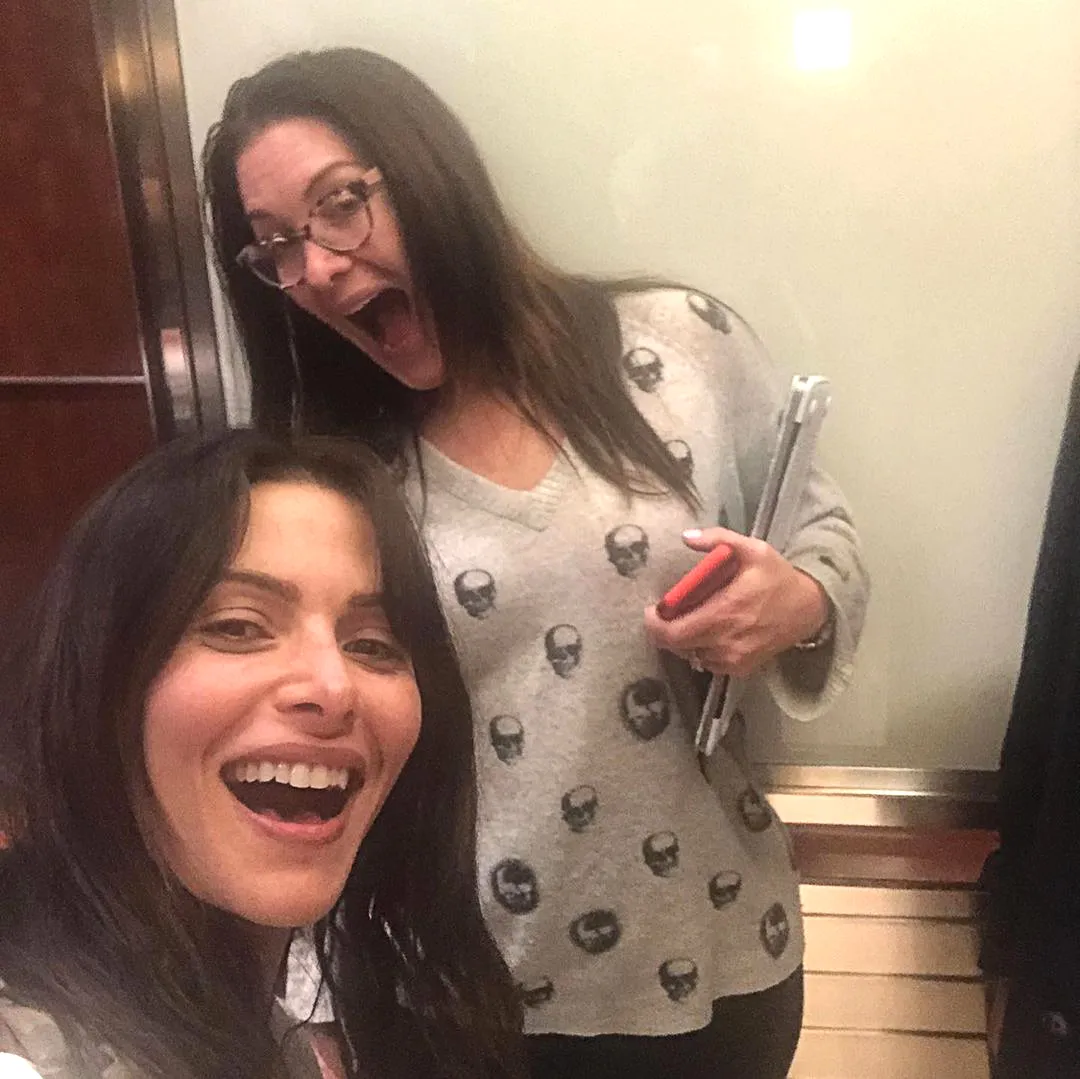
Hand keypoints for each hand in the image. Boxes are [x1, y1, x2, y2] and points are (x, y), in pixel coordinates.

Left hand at [643, 527, 829, 677]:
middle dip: (664, 630)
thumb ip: (718, 539)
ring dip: (683, 640)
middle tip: (664, 613)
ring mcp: (734, 659)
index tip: (652, 609)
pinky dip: (700, 649)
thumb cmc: (777, 577)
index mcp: (725, 612)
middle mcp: (726, 641)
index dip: (655, 625)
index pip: (674, 632)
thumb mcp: (753, 549)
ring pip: (690, 655)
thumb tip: (685, 537)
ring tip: (688, 620)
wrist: (809, 609)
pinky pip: (707, 663)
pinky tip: (707, 632)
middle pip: (677, 647)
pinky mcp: (741, 668)